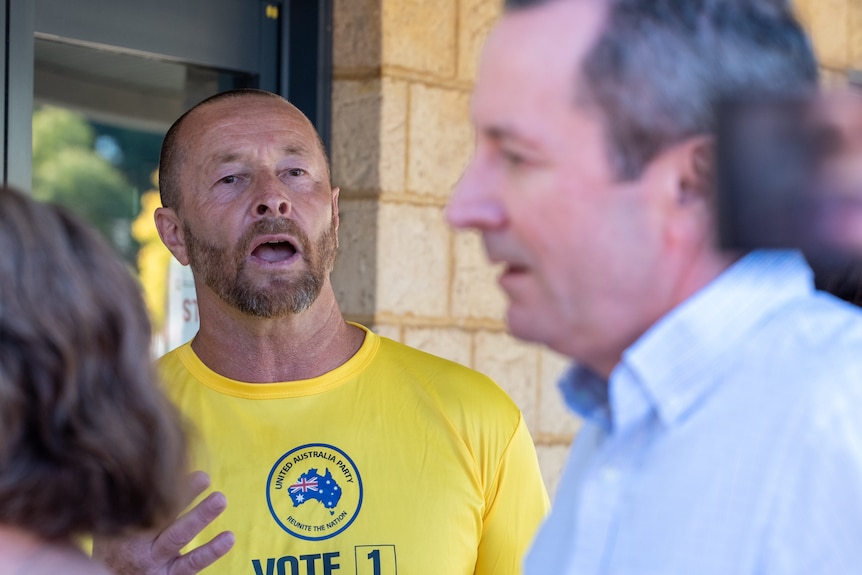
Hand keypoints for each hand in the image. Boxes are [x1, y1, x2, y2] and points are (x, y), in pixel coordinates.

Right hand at [93, 471, 234, 574]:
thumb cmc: (120, 547)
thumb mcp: (118, 525)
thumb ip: (135, 499)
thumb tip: (148, 455)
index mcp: (123, 527)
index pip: (142, 502)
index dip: (158, 484)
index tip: (175, 461)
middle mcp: (136, 546)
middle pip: (159, 515)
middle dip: (181, 494)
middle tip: (204, 476)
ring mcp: (154, 564)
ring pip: (176, 538)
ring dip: (199, 517)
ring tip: (221, 499)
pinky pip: (191, 564)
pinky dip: (211, 551)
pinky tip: (229, 537)